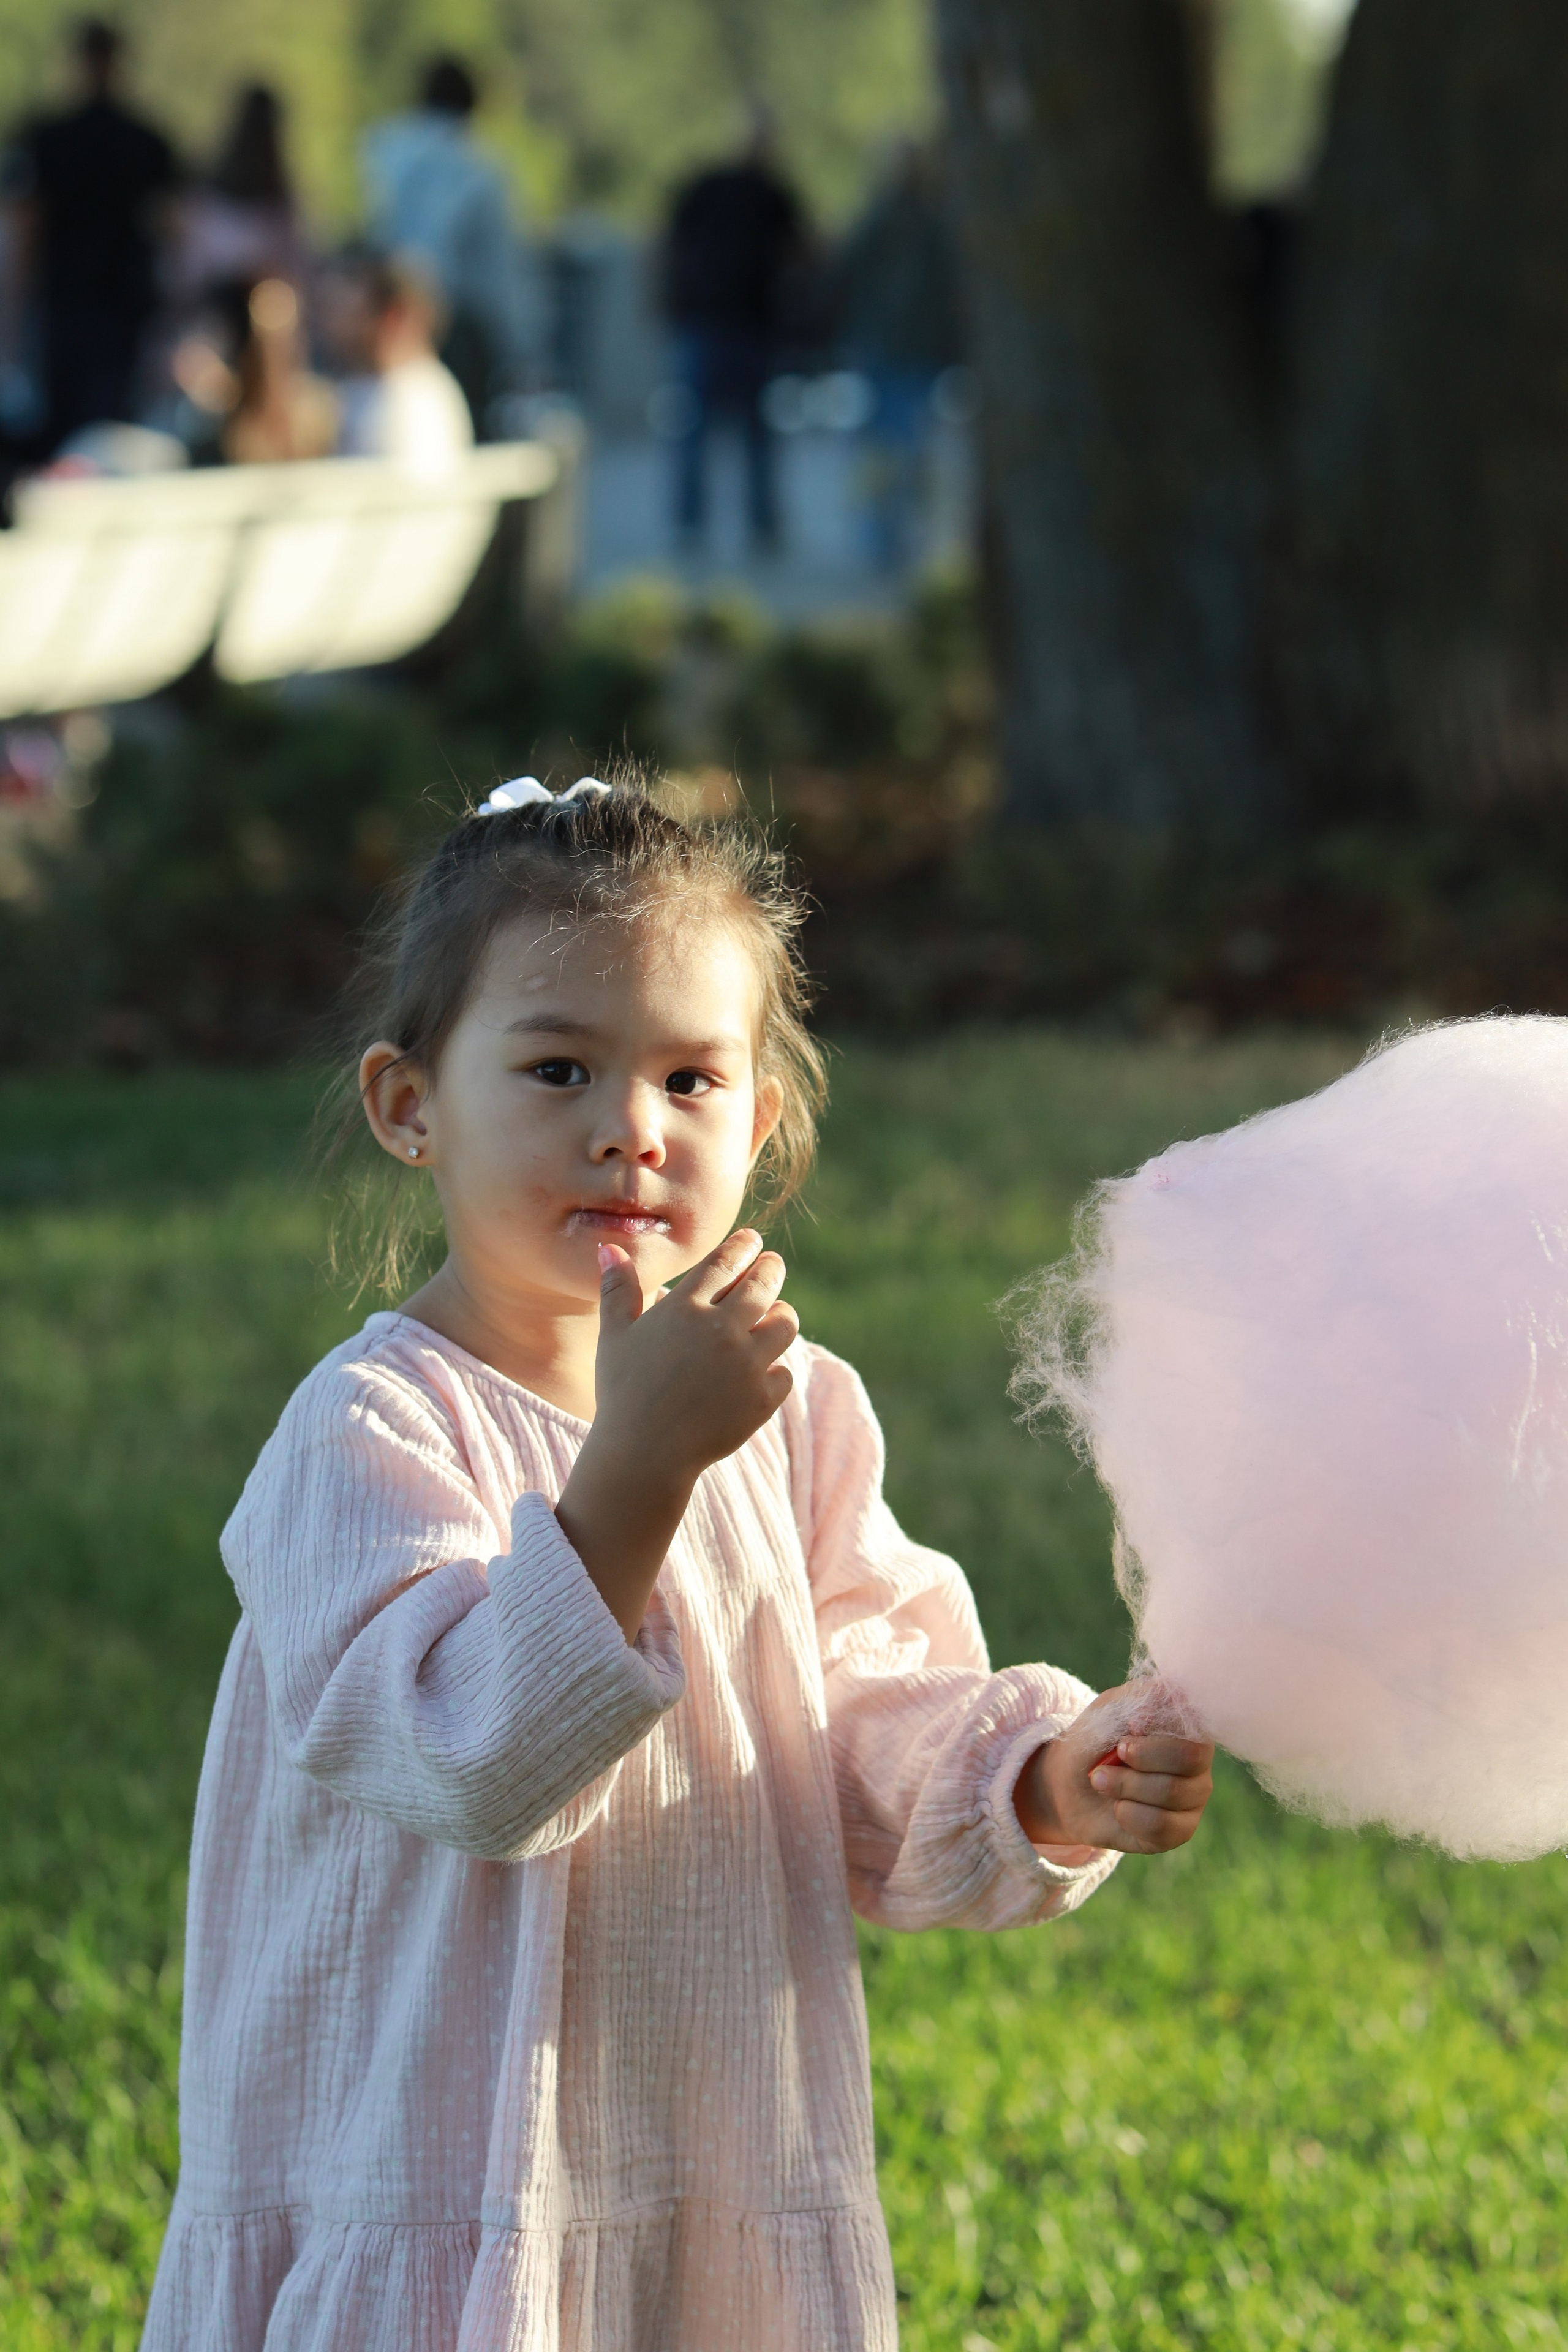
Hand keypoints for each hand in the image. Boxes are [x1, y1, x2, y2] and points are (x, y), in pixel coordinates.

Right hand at [591, 1227, 798, 1484]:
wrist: (643, 1455)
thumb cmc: (623, 1392)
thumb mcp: (615, 1337)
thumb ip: (618, 1290)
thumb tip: (610, 1247)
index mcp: (684, 1309)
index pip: (725, 1263)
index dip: (743, 1247)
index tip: (753, 1241)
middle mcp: (720, 1331)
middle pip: (764, 1285)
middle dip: (771, 1269)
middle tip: (773, 1265)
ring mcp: (745, 1366)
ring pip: (785, 1325)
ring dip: (782, 1315)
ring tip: (776, 1314)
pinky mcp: (762, 1400)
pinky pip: (784, 1373)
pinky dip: (776, 1370)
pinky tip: (764, 1370)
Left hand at [1013, 1683, 1213, 1856]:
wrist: (1069, 1784)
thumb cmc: (1095, 1740)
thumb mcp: (1108, 1710)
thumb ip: (1139, 1700)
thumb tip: (1164, 1702)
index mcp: (1187, 1724)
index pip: (1195, 1723)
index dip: (1159, 1730)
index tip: (1129, 1728)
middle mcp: (1199, 1761)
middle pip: (1190, 1759)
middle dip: (1140, 1759)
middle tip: (1113, 1756)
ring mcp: (1193, 1797)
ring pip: (1171, 1792)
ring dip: (1124, 1785)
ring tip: (1101, 1781)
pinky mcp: (1180, 1830)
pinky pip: (1161, 1826)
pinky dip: (1128, 1814)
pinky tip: (1118, 1807)